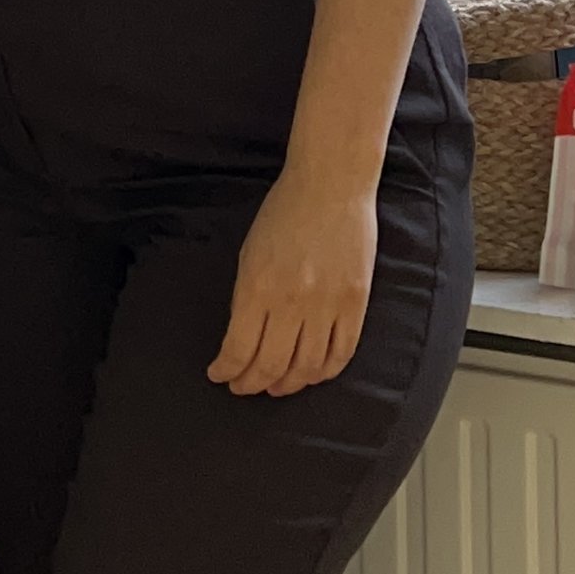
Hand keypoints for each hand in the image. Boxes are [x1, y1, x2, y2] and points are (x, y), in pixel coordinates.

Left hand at [209, 164, 377, 396]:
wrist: (331, 186)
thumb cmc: (284, 213)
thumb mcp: (249, 253)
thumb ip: (246, 298)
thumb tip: (241, 339)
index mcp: (257, 287)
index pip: (238, 349)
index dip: (227, 371)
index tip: (219, 375)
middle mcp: (292, 302)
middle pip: (271, 366)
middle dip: (251, 384)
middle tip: (243, 387)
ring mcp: (327, 305)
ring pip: (307, 368)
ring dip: (288, 384)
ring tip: (275, 386)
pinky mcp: (355, 304)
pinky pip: (341, 354)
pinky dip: (324, 373)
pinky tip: (310, 375)